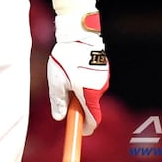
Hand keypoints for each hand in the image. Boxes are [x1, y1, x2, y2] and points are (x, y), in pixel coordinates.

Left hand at [47, 11, 109, 135]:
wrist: (79, 31)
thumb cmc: (67, 56)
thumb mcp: (57, 80)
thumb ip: (58, 101)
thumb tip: (59, 116)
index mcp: (90, 94)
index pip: (93, 120)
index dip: (85, 127)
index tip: (77, 129)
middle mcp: (101, 87)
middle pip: (91, 105)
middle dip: (79, 104)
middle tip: (65, 94)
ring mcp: (104, 76)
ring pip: (91, 90)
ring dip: (81, 88)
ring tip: (67, 73)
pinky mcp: (103, 66)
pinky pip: (94, 79)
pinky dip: (84, 78)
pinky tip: (75, 65)